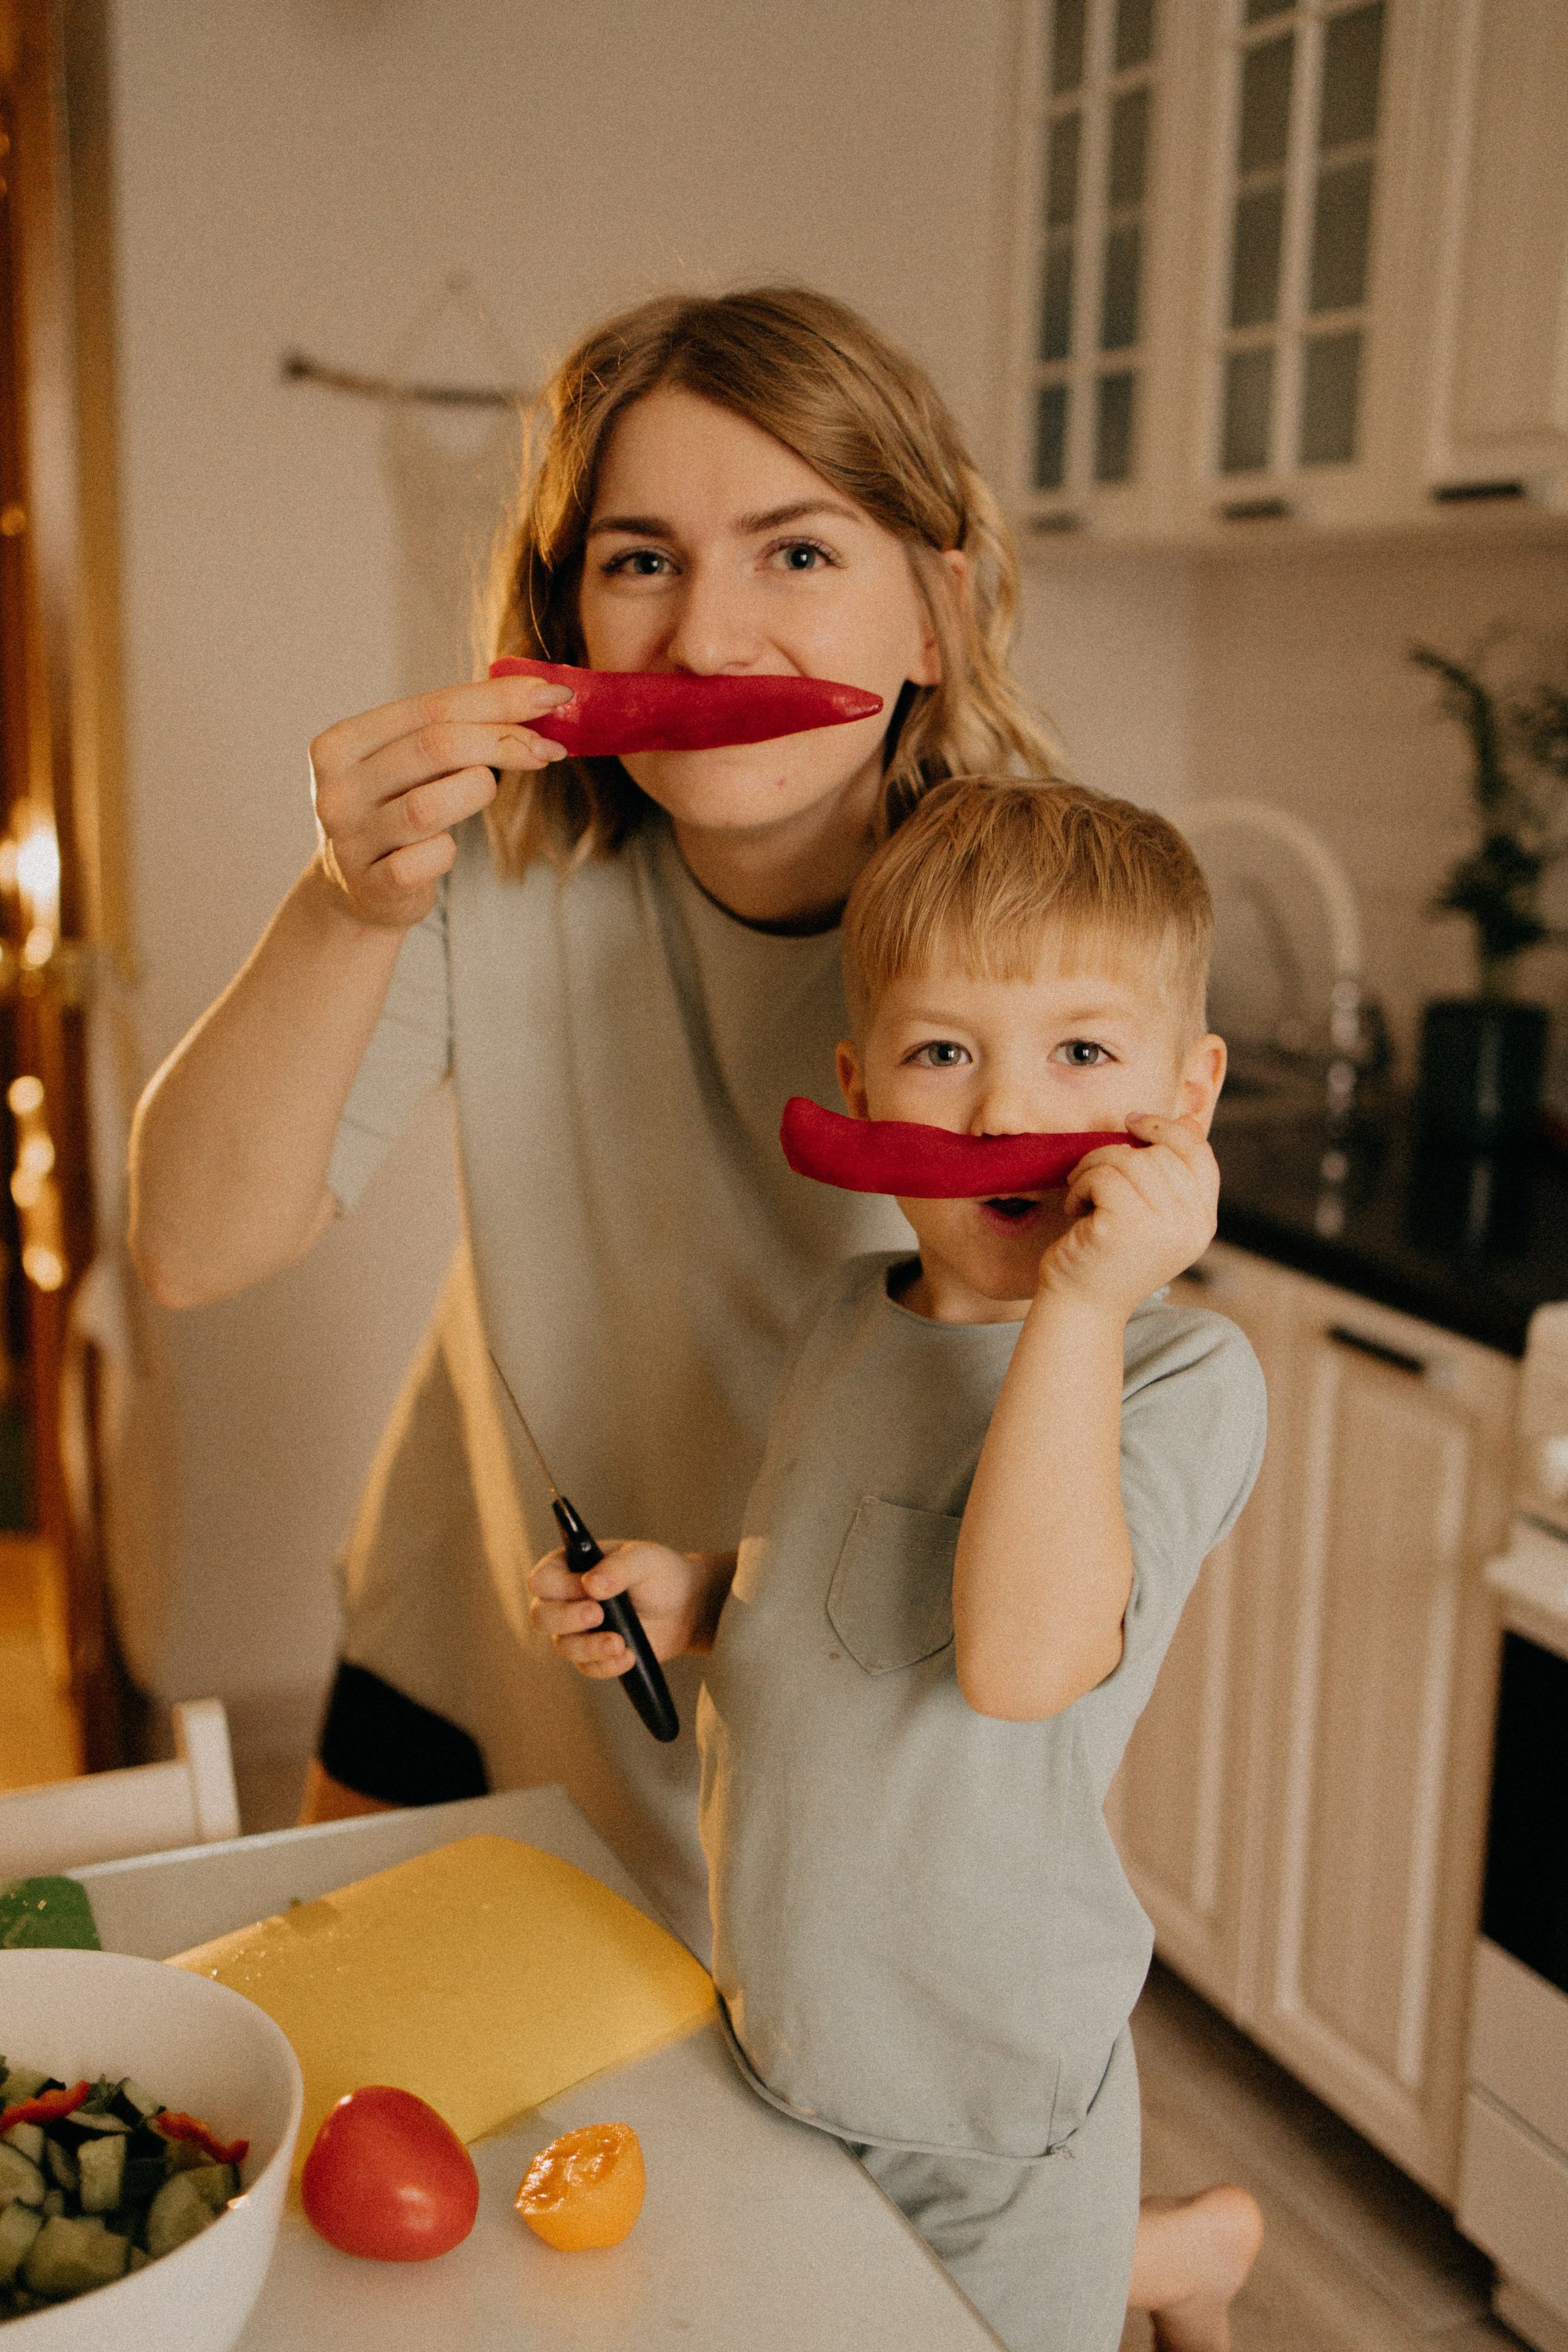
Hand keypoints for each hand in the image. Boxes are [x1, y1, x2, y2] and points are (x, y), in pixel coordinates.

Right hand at [308, 675, 573, 929]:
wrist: (355, 892)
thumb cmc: (396, 811)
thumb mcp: (408, 764)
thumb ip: (453, 729)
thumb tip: (537, 700)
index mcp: (341, 743)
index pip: (431, 707)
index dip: (498, 698)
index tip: (553, 695)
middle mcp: (337, 788)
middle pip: (434, 747)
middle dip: (502, 741)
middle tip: (547, 748)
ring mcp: (350, 840)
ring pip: (432, 804)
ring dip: (477, 792)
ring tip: (481, 794)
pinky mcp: (373, 885)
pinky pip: (432, 857)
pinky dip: (449, 851)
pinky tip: (441, 850)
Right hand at [527, 1540, 733, 1677]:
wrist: (685, 1606)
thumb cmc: (659, 1573)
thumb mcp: (644, 1559)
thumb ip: (618, 1567)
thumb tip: (592, 1584)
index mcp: (570, 1567)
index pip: (542, 1579)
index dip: (559, 1586)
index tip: (588, 1588)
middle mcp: (566, 1600)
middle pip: (541, 1615)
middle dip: (567, 1618)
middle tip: (598, 1614)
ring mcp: (578, 1630)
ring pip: (563, 1646)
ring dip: (589, 1647)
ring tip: (619, 1642)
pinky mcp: (595, 1655)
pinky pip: (587, 1667)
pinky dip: (605, 1665)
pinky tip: (628, 1656)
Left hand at [1039, 1112, 1218, 1318]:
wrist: (1080, 1306)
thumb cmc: (1109, 1256)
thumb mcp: (1151, 1216)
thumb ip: (1170, 1176)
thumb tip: (1186, 1119)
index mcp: (1203, 1223)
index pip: (1199, 1155)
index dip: (1167, 1130)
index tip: (1133, 1122)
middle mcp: (1191, 1226)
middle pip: (1159, 1154)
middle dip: (1116, 1153)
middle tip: (1089, 1177)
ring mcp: (1162, 1226)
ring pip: (1129, 1160)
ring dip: (1093, 1169)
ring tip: (1081, 1194)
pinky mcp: (1125, 1225)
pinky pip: (1103, 1175)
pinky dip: (1080, 1185)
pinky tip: (1075, 1209)